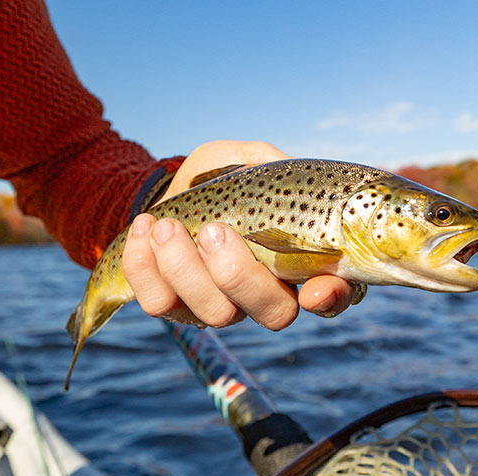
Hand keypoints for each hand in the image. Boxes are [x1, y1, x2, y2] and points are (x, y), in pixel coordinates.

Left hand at [121, 140, 356, 329]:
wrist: (169, 192)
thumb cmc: (220, 179)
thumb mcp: (247, 158)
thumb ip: (267, 163)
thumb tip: (276, 169)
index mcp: (297, 261)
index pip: (331, 293)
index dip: (330, 297)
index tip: (314, 289)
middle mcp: (264, 293)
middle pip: (273, 313)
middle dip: (239, 275)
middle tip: (213, 231)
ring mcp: (220, 307)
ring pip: (214, 314)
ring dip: (185, 268)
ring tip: (166, 226)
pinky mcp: (174, 308)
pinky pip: (160, 305)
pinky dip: (146, 267)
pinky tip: (146, 229)